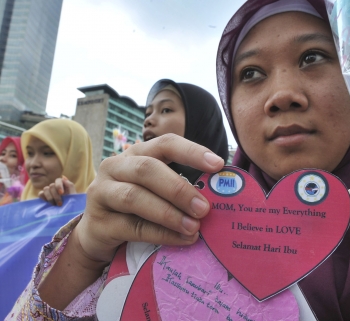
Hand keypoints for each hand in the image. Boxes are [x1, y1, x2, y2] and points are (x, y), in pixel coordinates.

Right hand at [38, 176, 76, 205]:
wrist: (67, 212)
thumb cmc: (71, 203)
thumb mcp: (73, 195)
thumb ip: (70, 185)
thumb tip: (63, 177)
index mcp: (63, 185)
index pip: (58, 180)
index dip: (59, 186)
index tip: (61, 193)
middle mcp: (55, 187)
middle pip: (52, 185)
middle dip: (56, 195)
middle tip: (60, 204)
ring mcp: (49, 191)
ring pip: (46, 189)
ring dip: (50, 197)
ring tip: (55, 205)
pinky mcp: (44, 197)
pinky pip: (40, 194)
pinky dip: (44, 198)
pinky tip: (49, 203)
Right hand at [76, 134, 223, 263]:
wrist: (99, 235)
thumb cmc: (137, 207)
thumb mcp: (156, 190)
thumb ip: (179, 186)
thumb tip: (219, 195)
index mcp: (136, 153)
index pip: (165, 144)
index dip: (192, 151)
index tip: (218, 164)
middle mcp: (115, 167)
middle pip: (148, 170)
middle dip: (179, 189)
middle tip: (204, 208)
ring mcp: (102, 193)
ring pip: (135, 198)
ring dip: (169, 213)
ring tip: (194, 227)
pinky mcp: (98, 223)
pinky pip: (132, 227)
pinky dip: (160, 233)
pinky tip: (181, 239)